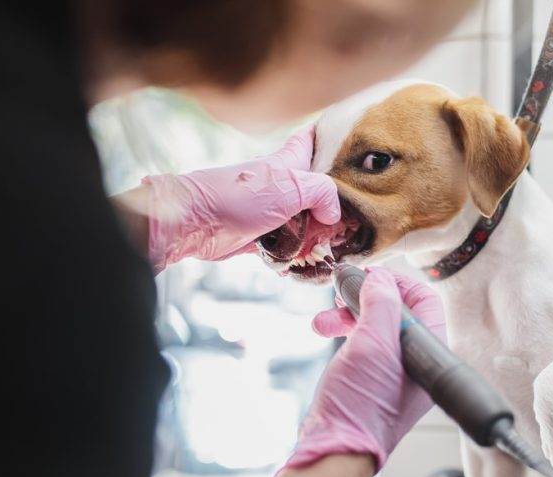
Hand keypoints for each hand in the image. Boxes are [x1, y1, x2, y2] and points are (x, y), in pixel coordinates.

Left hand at [142, 126, 339, 272]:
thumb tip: (334, 216)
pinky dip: (299, 255)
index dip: (331, 137)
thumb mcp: (293, 185)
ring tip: (335, 247)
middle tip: (355, 218)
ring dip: (319, 236)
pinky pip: (290, 246)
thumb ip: (324, 193)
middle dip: (336, 204)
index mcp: (291, 162)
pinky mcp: (264, 236)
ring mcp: (274, 211)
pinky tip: (309, 263)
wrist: (197, 223)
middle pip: (319, 190)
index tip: (353, 144)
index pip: (313, 139)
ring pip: (307, 221)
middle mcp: (285, 185)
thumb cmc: (241, 196)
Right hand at [283, 267, 446, 472]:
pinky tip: (324, 330)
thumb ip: (380, 304)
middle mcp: (415, 363)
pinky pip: (361, 344)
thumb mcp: (373, 344)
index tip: (369, 275)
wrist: (334, 448)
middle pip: (396, 311)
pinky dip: (342, 333)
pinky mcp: (370, 380)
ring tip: (324, 319)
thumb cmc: (361, 407)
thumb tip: (379, 279)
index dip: (396, 282)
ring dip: (346, 315)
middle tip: (343, 292)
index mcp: (429, 355)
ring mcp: (392, 372)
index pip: (424, 300)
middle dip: (365, 297)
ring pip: (374, 326)